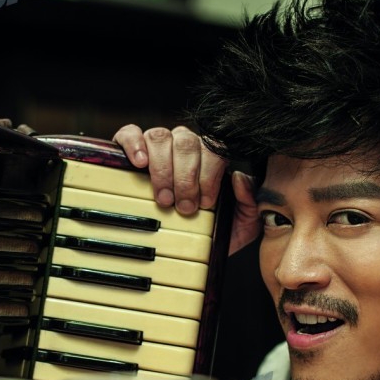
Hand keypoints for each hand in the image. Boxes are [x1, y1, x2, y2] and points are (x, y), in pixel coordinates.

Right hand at [113, 125, 259, 255]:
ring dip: (162, 168)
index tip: (205, 202)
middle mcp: (185, 143)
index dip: (209, 175)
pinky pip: (131, 133)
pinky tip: (140, 163)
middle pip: (186, 144)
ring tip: (163, 197)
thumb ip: (248, 202)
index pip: (214, 150)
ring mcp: (159, 143)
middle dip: (185, 178)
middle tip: (183, 207)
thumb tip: (239, 178)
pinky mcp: (132, 145)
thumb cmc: (209, 226)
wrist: (183, 246)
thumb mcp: (239, 222)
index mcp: (211, 155)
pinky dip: (134, 144)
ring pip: (161, 137)